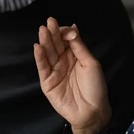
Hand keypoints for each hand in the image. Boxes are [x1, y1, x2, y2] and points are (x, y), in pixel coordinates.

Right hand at [34, 17, 111, 133]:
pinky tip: (37, 47)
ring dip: (45, 42)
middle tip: (49, 22)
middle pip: (55, 44)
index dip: (64, 33)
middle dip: (53, 33)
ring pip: (48, 54)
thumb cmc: (95, 87)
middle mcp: (63, 61)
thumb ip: (79, 46)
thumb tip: (73, 27)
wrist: (92, 111)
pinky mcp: (47, 82)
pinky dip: (39, 58)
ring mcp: (54, 71)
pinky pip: (42, 68)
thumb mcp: (90, 63)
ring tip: (42, 31)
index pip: (66, 40)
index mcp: (74, 55)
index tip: (65, 29)